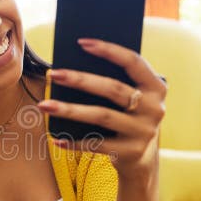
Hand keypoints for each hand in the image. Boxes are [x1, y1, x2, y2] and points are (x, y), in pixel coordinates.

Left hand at [37, 38, 166, 178]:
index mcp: (156, 87)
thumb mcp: (131, 98)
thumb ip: (116, 81)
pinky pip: (96, 144)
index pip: (133, 61)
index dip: (108, 50)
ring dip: (69, 110)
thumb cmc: (127, 117)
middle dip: (80, 80)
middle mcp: (154, 108)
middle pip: (112, 89)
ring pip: (101, 116)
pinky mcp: (131, 152)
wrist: (141, 158)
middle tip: (53, 74)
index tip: (81, 42)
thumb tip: (74, 65)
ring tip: (44, 105)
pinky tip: (56, 138)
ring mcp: (144, 131)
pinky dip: (74, 142)